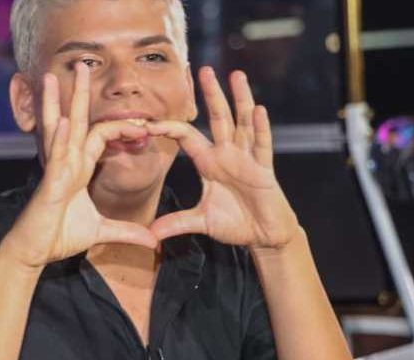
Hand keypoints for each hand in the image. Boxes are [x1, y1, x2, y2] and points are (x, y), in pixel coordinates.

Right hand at [0, 63, 157, 268]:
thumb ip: (126, 232)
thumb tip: (152, 241)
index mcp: (78, 168)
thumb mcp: (101, 232)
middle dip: (79, 92)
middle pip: (75, 120)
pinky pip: (55, 157)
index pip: (100, 136)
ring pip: (59, 129)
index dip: (121, 127)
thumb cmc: (58, 238)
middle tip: (83, 64)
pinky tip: (62, 121)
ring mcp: (56, 171)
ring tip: (53, 77)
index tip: (144, 125)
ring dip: (57, 102)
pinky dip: (59, 139)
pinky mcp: (49, 184)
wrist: (34, 253)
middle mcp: (67, 163)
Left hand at [146, 67, 299, 249]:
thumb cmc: (236, 224)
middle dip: (211, 95)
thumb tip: (151, 234)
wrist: (263, 236)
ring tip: (236, 75)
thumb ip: (177, 224)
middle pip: (218, 118)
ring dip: (240, 99)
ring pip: (243, 123)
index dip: (168, 128)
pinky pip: (262, 145)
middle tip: (203, 70)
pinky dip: (261, 128)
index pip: (186, 137)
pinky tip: (259, 109)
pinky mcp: (264, 170)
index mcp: (209, 163)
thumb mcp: (202, 222)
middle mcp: (227, 155)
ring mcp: (247, 159)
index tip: (149, 120)